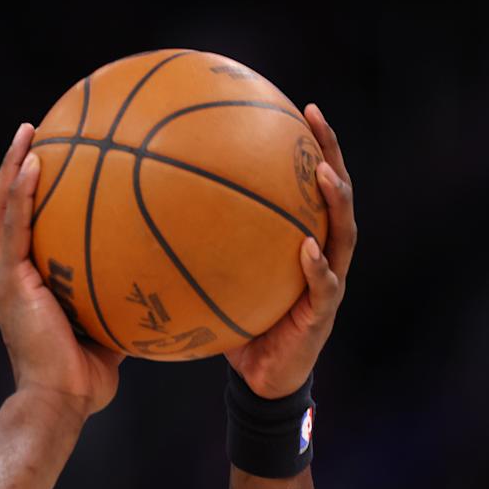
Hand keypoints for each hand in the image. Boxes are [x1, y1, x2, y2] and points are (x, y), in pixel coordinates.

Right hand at [0, 123, 124, 417]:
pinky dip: (21, 193)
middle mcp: (10, 275)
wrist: (58, 402)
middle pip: (2, 210)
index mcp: (27, 284)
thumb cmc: (84, 379)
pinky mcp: (10, 282)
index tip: (47, 162)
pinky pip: (13, 227)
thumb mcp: (109, 330)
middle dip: (15, 168)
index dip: (28, 195)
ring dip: (11, 167)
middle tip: (33, 132)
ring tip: (28, 131)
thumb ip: (122, 302)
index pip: (21, 230)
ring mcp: (6, 277)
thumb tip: (163, 284)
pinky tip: (36, 162)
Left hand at [224, 104, 356, 397]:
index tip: (299, 107)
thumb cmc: (238, 326)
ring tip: (323, 174)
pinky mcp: (321, 316)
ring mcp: (327, 284)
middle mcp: (322, 255)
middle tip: (315, 119)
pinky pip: (324, 287)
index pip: (308, 185)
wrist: (260, 380)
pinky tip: (306, 250)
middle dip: (330, 154)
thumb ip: (198, 252)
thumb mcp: (217, 283)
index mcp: (300, 241)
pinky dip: (316, 268)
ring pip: (343, 234)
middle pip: (335, 195)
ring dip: (335, 202)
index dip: (310, 146)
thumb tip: (146, 220)